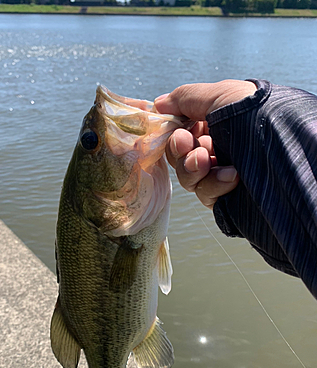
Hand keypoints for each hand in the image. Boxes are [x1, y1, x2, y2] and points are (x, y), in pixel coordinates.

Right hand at [155, 80, 256, 208]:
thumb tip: (159, 104)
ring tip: (207, 161)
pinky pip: (206, 195)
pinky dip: (214, 185)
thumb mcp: (219, 95)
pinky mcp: (227, 197)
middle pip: (180, 158)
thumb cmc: (254, 114)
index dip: (173, 135)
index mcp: (215, 124)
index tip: (177, 132)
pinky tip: (230, 175)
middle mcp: (218, 149)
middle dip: (181, 152)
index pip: (180, 134)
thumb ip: (185, 98)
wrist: (283, 147)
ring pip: (188, 178)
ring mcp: (221, 174)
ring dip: (192, 169)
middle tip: (190, 146)